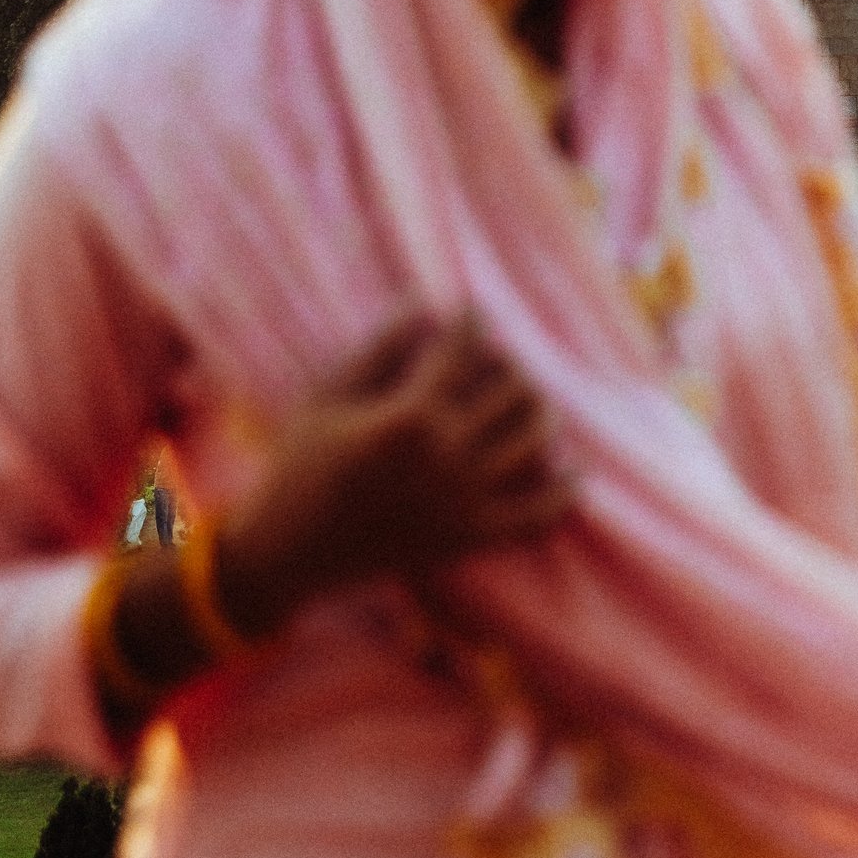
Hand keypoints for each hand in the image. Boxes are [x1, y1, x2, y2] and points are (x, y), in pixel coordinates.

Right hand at [220, 319, 573, 634]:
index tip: (470, 313)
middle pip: (513, 392)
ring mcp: (462, 501)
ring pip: (535, 443)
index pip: (463, 352)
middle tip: (494, 360)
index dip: (471, 324)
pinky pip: (535, 519)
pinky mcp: (467, 539)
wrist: (286, 554)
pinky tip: (571, 471)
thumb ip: (378, 348)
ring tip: (527, 400)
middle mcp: (446, 457)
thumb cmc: (297, 466)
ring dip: (540, 413)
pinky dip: (561, 496)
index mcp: (408, 418)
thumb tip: (422, 303)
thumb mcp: (325, 397)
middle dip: (509, 365)